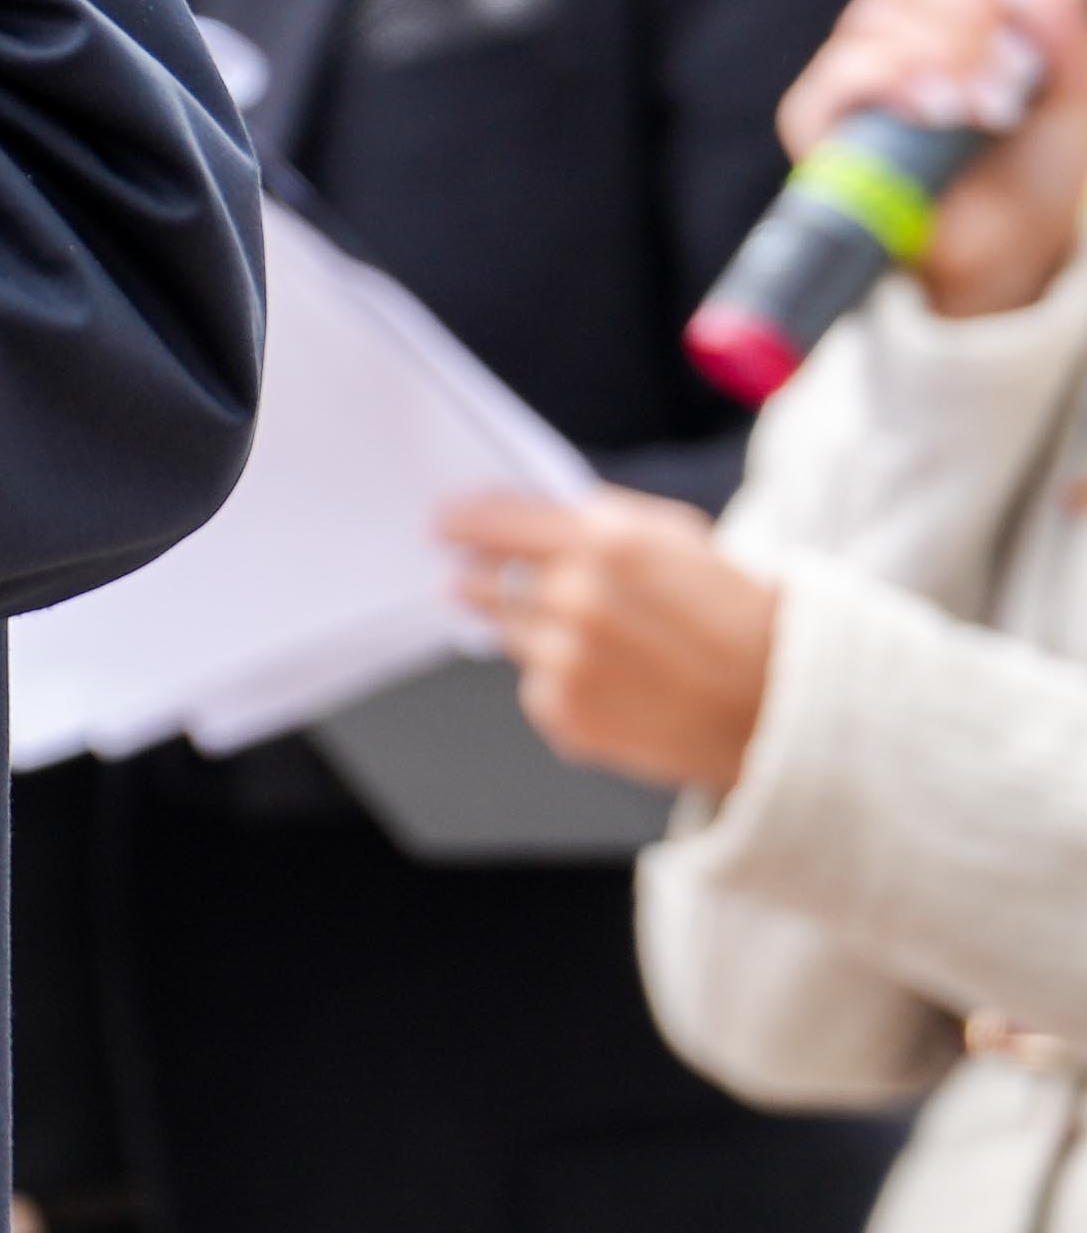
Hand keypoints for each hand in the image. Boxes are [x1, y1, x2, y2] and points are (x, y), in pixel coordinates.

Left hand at [441, 487, 784, 791]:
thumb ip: (598, 523)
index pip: (495, 521)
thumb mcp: (678, 538)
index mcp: (606, 541)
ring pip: (505, 634)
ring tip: (589, 640)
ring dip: (525, 631)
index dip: (462, 522)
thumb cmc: (738, 614)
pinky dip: (557, 683)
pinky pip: (534, 687)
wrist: (788, 704)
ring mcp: (566, 660)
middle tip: (480, 579)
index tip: (443, 525)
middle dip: (478, 578)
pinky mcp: (566, 713)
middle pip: (480, 581)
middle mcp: (576, 598)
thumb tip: (525, 519)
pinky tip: (610, 683)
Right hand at [776, 0, 1086, 317]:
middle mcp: (891, 23)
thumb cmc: (1033, 165)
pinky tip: (938, 111)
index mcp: (950, 1)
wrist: (1006, 248)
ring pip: (882, 13)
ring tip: (990, 111)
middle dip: (973, 11)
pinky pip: (847, 67)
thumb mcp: (1070, 91)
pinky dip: (898, 80)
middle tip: (1013, 70)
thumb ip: (1062, 29)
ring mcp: (850, 67)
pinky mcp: (816, 114)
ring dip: (950, 59)